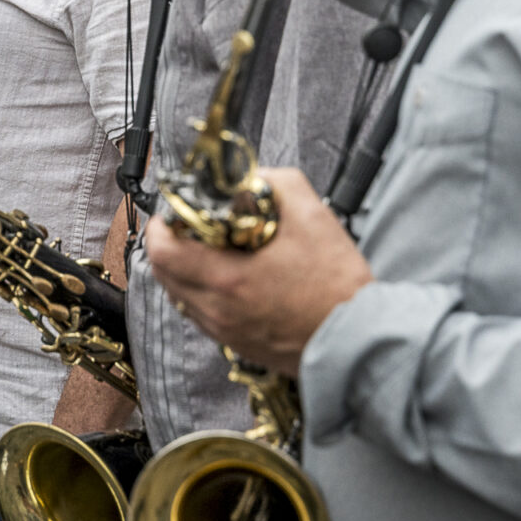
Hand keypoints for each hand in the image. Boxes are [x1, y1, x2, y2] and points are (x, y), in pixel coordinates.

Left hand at [144, 167, 371, 376]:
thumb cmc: (337, 286)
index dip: (162, 227)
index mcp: (228, 279)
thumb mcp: (313, 217)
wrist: (358, 339)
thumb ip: (277, 184)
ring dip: (184, 270)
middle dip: (169, 246)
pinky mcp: (236, 343)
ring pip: (179, 296)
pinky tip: (228, 278)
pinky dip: (202, 293)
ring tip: (210, 252)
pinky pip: (200, 315)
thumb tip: (252, 178)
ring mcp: (225, 331)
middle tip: (190, 228)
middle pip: (163, 275)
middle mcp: (218, 310)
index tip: (175, 214)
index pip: (163, 253)